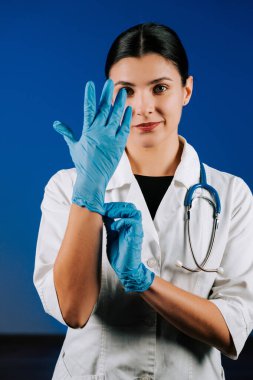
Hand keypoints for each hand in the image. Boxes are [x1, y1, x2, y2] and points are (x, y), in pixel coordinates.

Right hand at [53, 79, 131, 214]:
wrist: (93, 178)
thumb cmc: (82, 163)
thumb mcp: (73, 146)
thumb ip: (67, 133)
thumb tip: (56, 124)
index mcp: (88, 130)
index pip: (88, 108)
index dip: (90, 96)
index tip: (90, 84)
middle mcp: (99, 131)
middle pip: (104, 108)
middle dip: (107, 94)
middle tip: (110, 82)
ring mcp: (110, 137)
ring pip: (116, 115)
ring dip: (119, 102)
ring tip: (122, 92)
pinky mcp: (119, 144)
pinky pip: (124, 127)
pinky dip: (127, 118)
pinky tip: (129, 109)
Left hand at [103, 202, 154, 292]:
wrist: (125, 269)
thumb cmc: (120, 255)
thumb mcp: (111, 235)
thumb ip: (110, 225)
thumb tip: (104, 215)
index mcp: (128, 225)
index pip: (124, 208)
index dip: (113, 206)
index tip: (102, 207)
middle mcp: (133, 226)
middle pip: (131, 207)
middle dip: (116, 206)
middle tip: (105, 209)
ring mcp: (136, 231)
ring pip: (134, 212)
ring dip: (120, 211)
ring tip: (109, 214)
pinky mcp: (136, 236)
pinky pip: (133, 223)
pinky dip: (122, 221)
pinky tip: (114, 226)